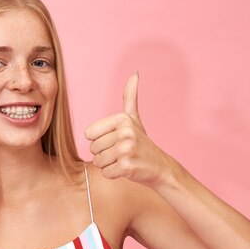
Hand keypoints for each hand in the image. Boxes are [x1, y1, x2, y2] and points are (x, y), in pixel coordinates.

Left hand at [84, 72, 174, 186]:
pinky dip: (113, 174)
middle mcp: (125, 132)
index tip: (115, 140)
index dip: (99, 140)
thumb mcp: (134, 119)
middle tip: (121, 152)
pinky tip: (126, 169)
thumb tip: (134, 73)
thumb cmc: (142, 143)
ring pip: (97, 161)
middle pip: (92, 148)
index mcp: (122, 118)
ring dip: (108, 164)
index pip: (89, 134)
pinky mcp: (127, 166)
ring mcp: (126, 149)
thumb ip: (130, 97)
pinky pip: (105, 172)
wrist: (160, 167)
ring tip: (123, 160)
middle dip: (104, 154)